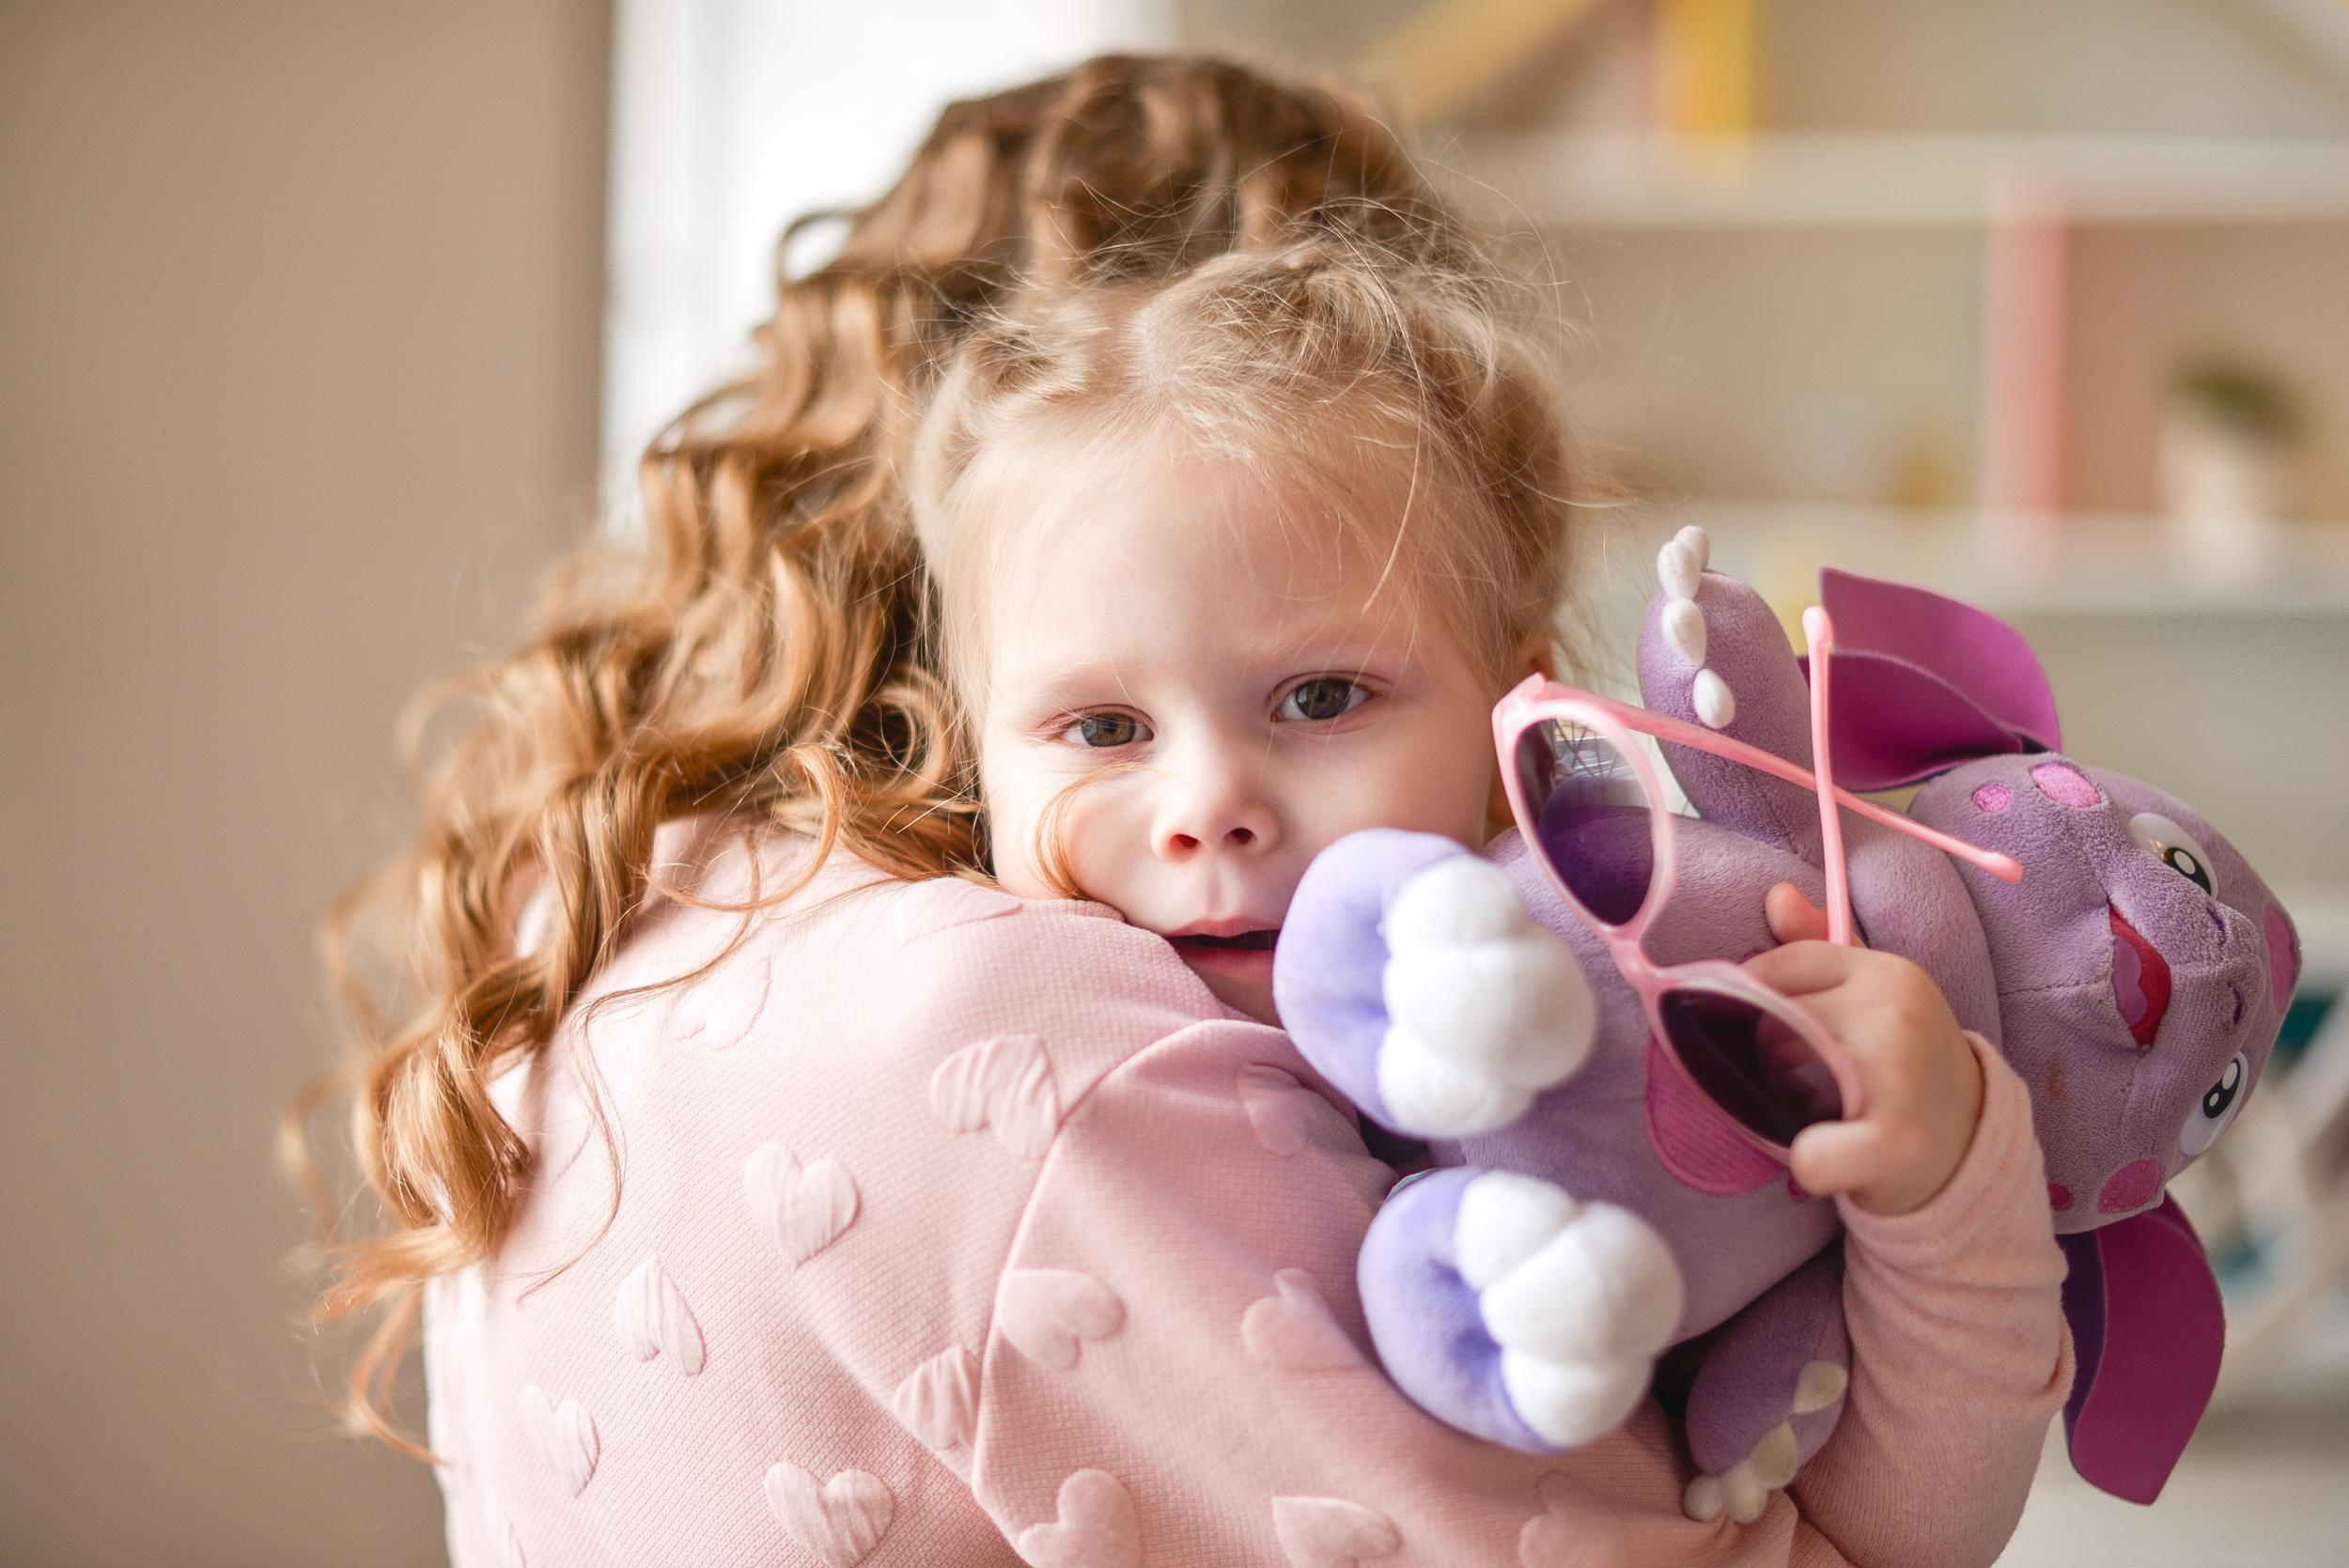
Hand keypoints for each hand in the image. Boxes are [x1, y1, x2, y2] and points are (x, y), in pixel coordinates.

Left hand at [1741, 885, 1984, 1215]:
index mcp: (1888, 973)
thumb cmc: (1903, 1066)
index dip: (1751, 1003)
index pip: (1777, 968)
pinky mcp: (1895, 1144)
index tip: (1764, 1031)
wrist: (1969, 1147)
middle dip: (1762, 1057)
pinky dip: (1810, 1164)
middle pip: (1769, 1023)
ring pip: (1773, 1080)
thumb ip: (1818, 949)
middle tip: (1796, 1083)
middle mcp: (1893, 1013)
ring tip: (1817, 1112)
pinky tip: (1829, 1158)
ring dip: (1778, 1107)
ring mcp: (1897, 1076)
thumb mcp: (1873, 996)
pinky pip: (1811, 1157)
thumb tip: (1776, 896)